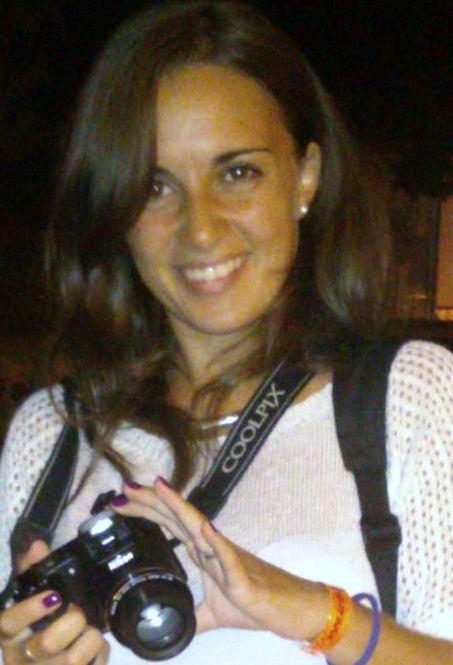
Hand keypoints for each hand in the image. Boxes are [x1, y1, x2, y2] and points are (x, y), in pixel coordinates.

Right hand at [0, 540, 109, 664]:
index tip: (53, 596)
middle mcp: (23, 660)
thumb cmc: (37, 632)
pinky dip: (101, 653)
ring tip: (89, 631)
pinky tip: (95, 649)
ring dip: (90, 638)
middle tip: (77, 612)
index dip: (29, 610)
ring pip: (74, 659)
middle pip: (48, 643)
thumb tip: (36, 545)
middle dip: (72, 622)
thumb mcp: (29, 604)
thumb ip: (31, 572)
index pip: (9, 624)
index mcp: (11, 637)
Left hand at [114, 479, 326, 639]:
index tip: (120, 501)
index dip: (146, 510)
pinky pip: (228, 557)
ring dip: (177, 507)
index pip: (169, 525)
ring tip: (157, 487)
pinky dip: (214, 541)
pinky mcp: (243, 578)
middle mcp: (212, 547)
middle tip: (124, 487)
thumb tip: (169, 626)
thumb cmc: (257, 604)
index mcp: (204, 553)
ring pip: (198, 527)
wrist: (293, 609)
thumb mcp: (214, 615)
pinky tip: (203, 527)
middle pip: (177, 518)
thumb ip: (192, 616)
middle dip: (150, 501)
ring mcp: (227, 558)